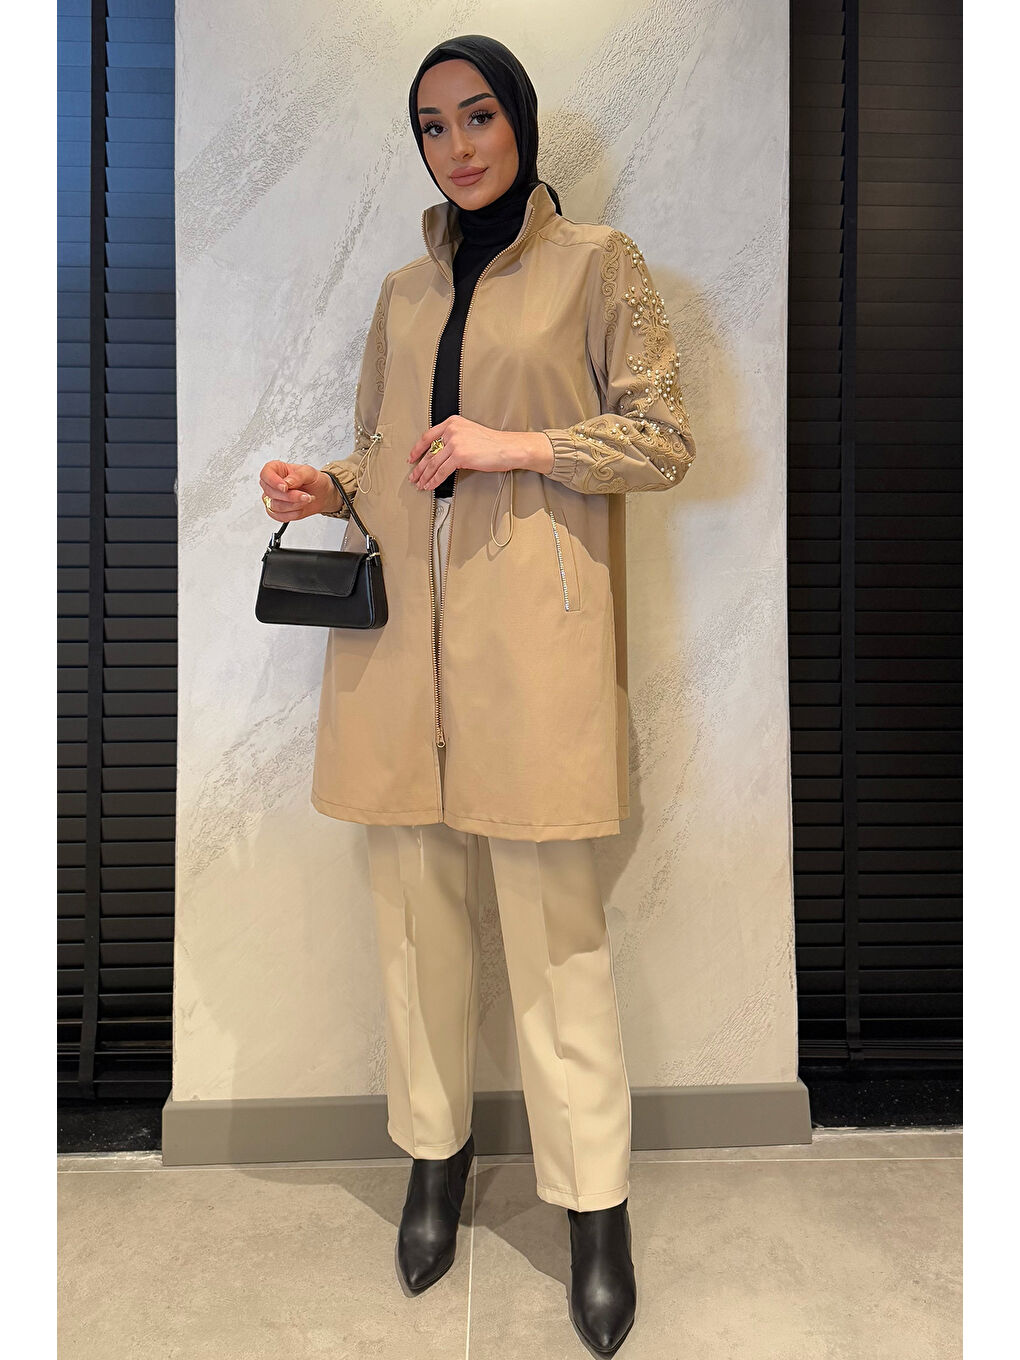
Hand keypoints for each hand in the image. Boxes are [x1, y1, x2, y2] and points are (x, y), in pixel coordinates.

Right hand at [259, 461, 338, 520]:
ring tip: (306, 500)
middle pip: (270, 492)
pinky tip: (301, 508)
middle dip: (290, 496)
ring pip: (275, 506)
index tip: (285, 487)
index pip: (266, 474)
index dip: (273, 481)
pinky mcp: (277, 511)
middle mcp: (271, 484)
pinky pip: (279, 516)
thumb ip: (297, 476)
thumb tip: (287, 482)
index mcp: (276, 469)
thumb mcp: (309, 473)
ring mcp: (272, 498)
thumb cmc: (313, 480)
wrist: (321, 494)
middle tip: (305, 495)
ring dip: (294, 505)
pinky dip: (292, 514)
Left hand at [407, 416, 553, 489]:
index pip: (427, 436)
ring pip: (433, 463)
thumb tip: (440, 455)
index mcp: (452, 423)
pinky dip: (434, 480)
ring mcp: (455, 443)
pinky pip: (442, 471)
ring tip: (421, 484)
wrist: (508, 447)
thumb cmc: (493, 444)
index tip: (412, 458)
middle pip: (429, 452)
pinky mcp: (460, 456)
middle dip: (419, 467)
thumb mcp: (469, 434)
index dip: (417, 449)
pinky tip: (431, 485)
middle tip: (414, 476)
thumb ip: (454, 440)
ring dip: (425, 476)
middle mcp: (452, 430)